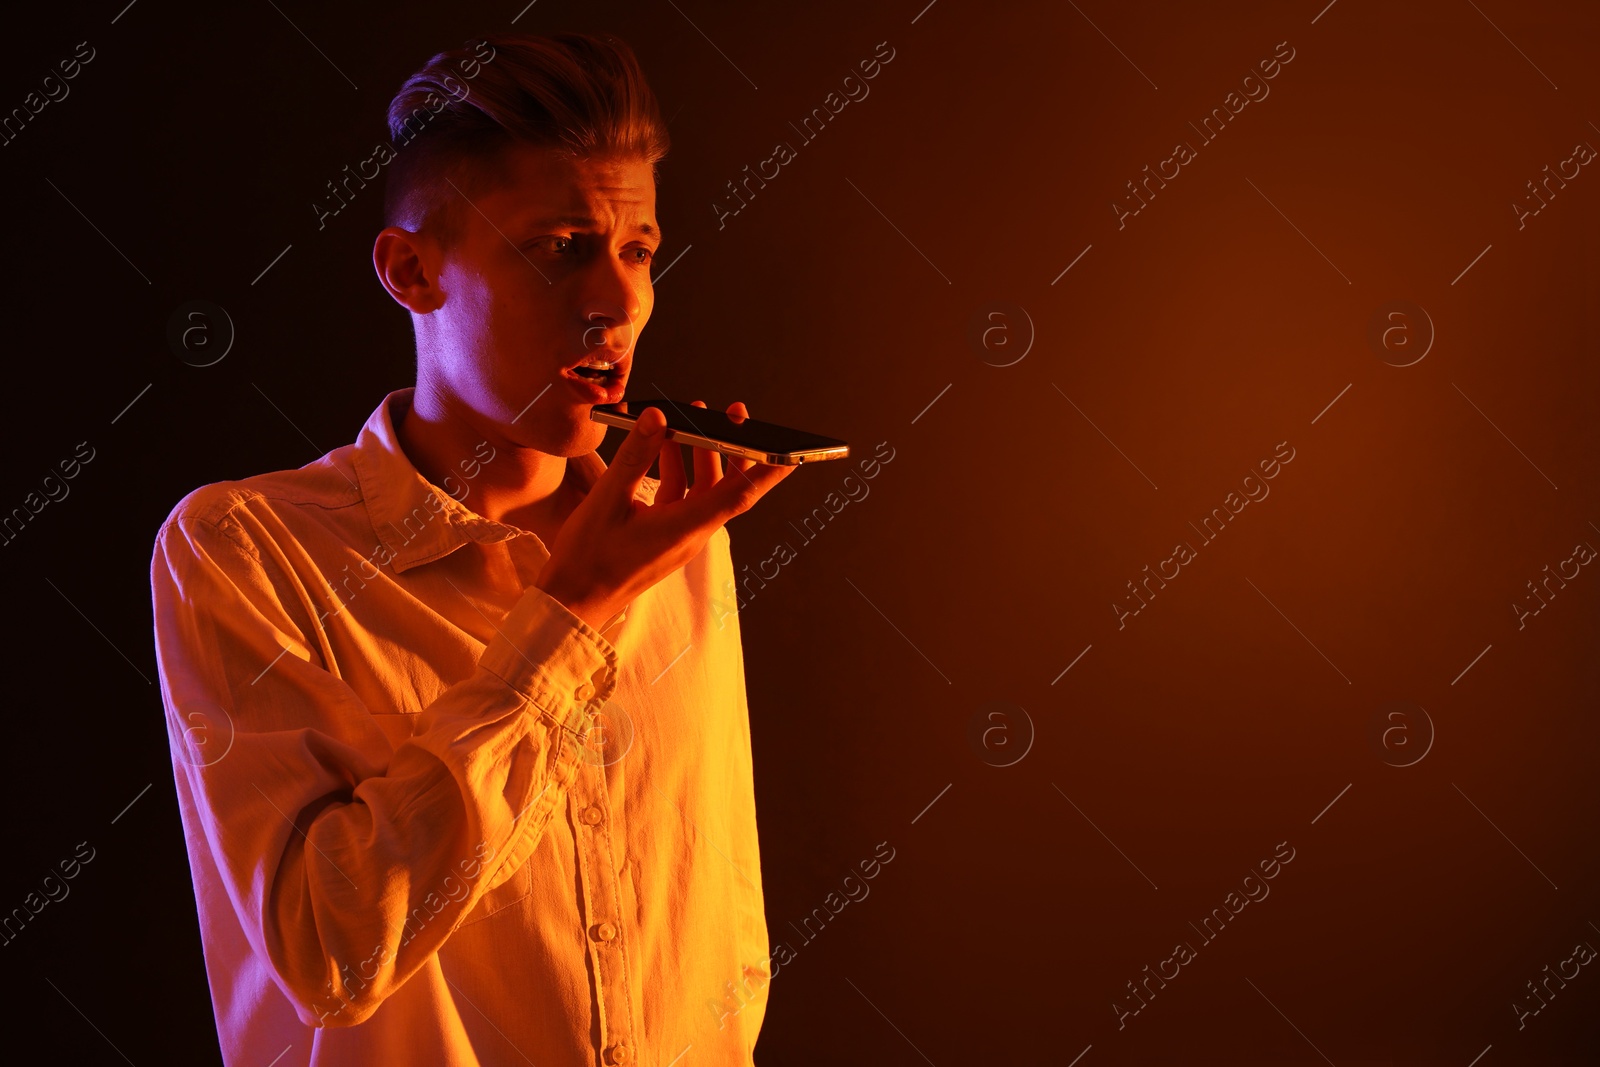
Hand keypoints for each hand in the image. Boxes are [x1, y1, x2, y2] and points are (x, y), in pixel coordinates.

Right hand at [533, 401, 794, 630]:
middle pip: (726, 486)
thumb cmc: (589, 560)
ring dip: (699, 454)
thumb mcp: (608, 500)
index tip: (793, 451)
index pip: (739, 494)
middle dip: (732, 447)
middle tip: (733, 412)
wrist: (572, 601)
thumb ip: (635, 456)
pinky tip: (662, 445)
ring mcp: (679, 535)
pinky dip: (676, 470)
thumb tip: (658, 417)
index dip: (769, 470)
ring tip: (689, 417)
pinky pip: (681, 497)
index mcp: (685, 527)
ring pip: (702, 489)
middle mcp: (691, 532)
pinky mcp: (664, 535)